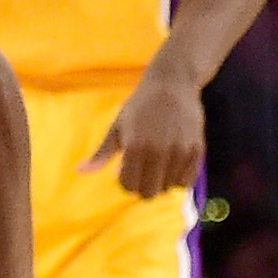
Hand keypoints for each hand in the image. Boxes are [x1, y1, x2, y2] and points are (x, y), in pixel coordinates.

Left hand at [87, 59, 208, 199]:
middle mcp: (159, 151)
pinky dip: (178, 178)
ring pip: (168, 188)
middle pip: (149, 193)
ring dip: (161, 181)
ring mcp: (180, 151)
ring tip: (158, 162)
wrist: (172, 84)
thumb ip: (102, 153)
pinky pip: (187, 181)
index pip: (128, 185)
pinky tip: (172, 163)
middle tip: (143, 170)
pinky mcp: (197, 150)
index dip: (125, 181)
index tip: (126, 168)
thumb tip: (80, 172)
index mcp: (135, 146)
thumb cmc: (140, 106)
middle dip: (142, 186)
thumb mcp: (117, 126)